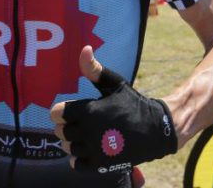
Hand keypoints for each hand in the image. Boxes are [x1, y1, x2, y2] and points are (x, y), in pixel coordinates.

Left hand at [50, 46, 176, 174]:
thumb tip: (84, 48)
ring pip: (67, 147)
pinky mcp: (102, 164)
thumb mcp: (113, 83)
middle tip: (80, 122)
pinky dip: (77, 159)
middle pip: (60, 131)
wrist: (156, 129)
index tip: (72, 110)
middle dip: (67, 125)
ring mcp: (95, 150)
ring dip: (72, 141)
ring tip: (85, 135)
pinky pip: (77, 165)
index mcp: (89, 111)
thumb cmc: (132, 103)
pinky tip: (87, 149)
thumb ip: (94, 69)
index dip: (62, 111)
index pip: (56, 114)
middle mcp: (90, 132)